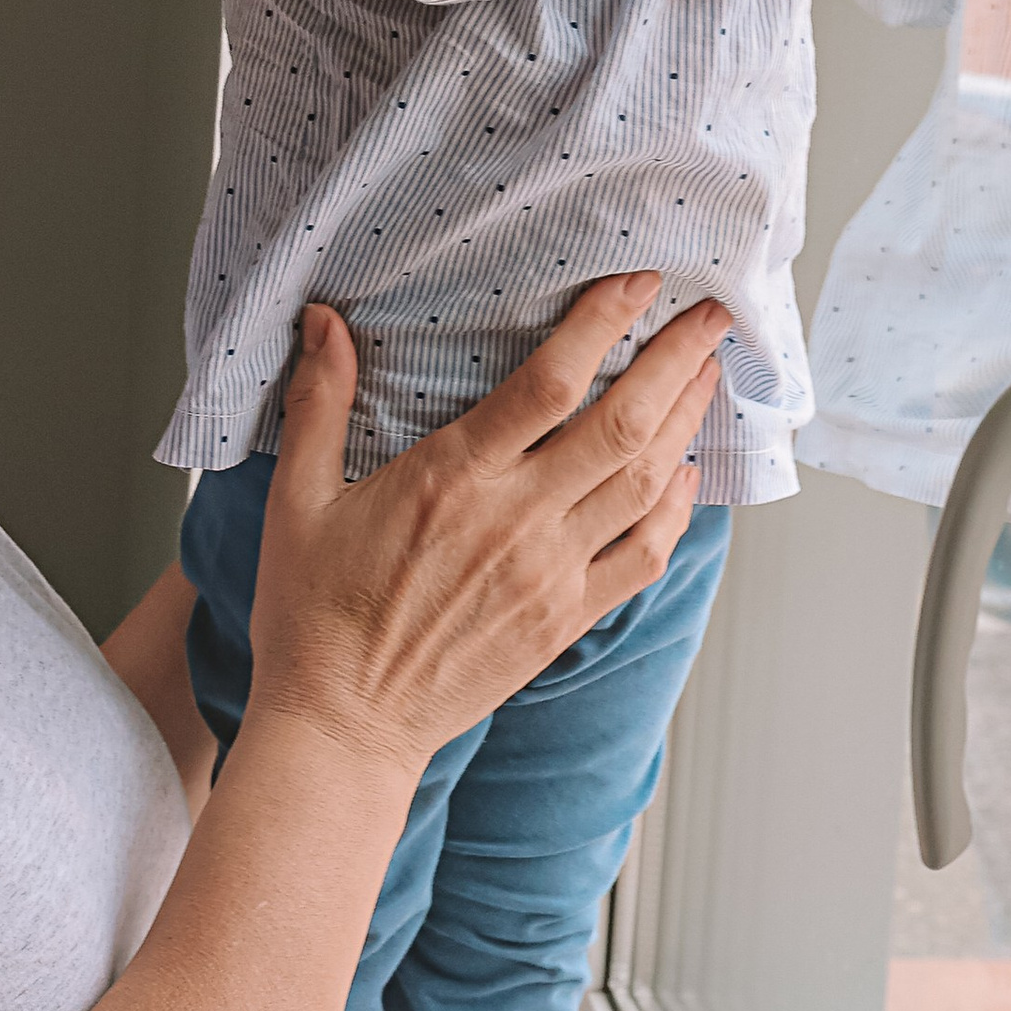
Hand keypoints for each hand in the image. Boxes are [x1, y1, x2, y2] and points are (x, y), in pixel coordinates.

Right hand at [245, 274, 726, 780]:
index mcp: (453, 478)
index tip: (637, 283)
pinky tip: (687, 474)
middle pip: (622, 425)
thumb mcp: (298, 499)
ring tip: (709, 375)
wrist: (343, 726)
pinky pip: (642, 555)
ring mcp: (550, 573)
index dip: (602, 324)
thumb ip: (319, 402)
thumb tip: (322, 320)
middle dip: (676, 362)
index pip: (548, 382)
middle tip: (712, 317)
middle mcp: (515, 521)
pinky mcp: (564, 618)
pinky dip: (675, 509)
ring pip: (644, 483)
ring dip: (686, 423)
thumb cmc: (313, 615)